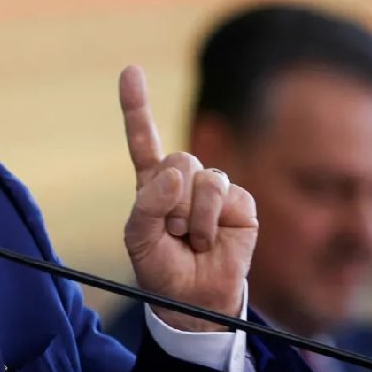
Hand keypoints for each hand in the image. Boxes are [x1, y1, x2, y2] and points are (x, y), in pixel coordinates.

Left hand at [119, 65, 257, 331]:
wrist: (194, 301)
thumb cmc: (162, 268)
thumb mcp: (138, 239)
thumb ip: (147, 204)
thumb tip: (175, 173)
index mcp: (153, 183)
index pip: (143, 139)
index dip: (137, 105)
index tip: (130, 70)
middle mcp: (184, 180)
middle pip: (177, 158)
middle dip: (169, 198)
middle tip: (170, 230)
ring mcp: (214, 190)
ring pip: (200, 176)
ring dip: (189, 214)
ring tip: (189, 238)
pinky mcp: (241, 203)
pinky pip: (222, 195)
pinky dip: (208, 222)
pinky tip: (210, 241)